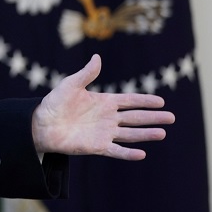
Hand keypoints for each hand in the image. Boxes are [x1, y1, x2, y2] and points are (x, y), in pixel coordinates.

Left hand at [31, 54, 173, 159]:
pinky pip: (116, 150)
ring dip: (146, 134)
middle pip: (135, 117)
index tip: (161, 101)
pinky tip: (142, 154)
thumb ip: (86, 73)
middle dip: (153, 117)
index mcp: (103, 102)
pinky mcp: (97, 146)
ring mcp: (104, 132)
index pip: (129, 100)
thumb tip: (97, 57)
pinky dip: (128, 153)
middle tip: (172, 118)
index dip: (145, 101)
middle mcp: (107, 118)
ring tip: (162, 133)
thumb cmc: (54, 103)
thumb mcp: (70, 84)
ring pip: (130, 134)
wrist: (40, 124)